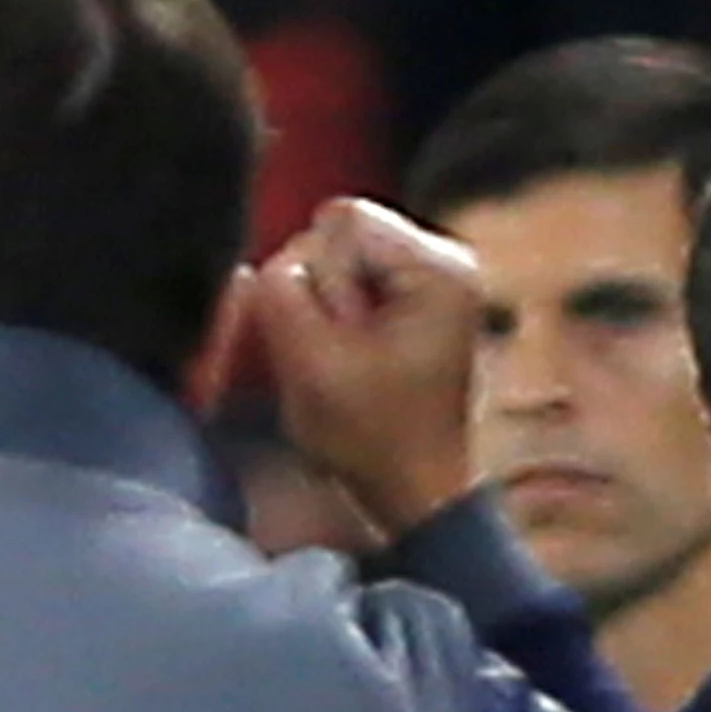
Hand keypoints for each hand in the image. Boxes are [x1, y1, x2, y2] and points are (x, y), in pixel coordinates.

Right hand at [238, 199, 488, 539]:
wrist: (417, 492)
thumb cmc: (374, 440)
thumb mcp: (312, 366)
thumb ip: (280, 297)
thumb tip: (265, 262)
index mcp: (436, 268)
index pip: (343, 219)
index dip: (314, 273)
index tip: (333, 334)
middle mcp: (445, 260)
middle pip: (341, 232)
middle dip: (318, 289)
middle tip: (335, 353)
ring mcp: (432, 280)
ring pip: (338, 258)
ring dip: (321, 307)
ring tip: (341, 362)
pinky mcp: (415, 303)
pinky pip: (351, 282)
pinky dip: (334, 316)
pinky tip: (344, 359)